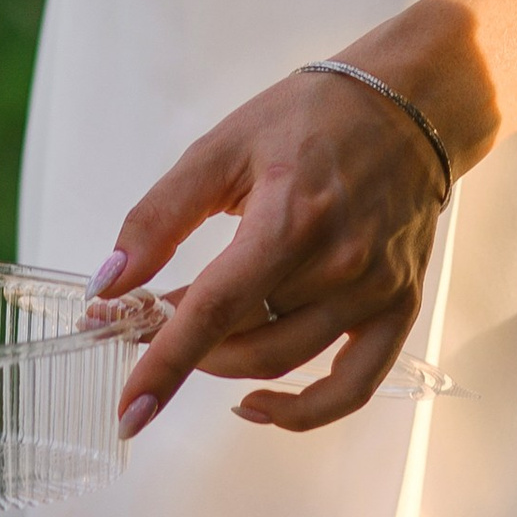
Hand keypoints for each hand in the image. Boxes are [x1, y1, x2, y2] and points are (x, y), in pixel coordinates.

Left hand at [105, 63, 456, 438]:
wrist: (407, 105)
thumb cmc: (309, 117)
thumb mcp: (221, 148)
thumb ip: (160, 216)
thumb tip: (109, 282)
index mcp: (289, 219)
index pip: (215, 310)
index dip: (166, 364)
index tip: (128, 409)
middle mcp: (338, 265)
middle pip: (245, 342)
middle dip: (183, 345)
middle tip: (148, 320)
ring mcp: (374, 292)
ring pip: (284, 360)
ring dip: (225, 363)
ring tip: (196, 334)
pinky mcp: (398, 307)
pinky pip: (353, 386)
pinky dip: (304, 411)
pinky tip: (257, 402)